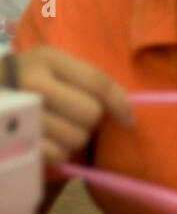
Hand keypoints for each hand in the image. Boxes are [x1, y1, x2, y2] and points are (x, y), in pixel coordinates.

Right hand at [10, 46, 132, 164]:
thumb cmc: (24, 79)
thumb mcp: (50, 66)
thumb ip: (86, 80)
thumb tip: (126, 114)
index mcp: (47, 59)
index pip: (98, 83)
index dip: (120, 104)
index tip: (127, 119)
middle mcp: (32, 82)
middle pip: (90, 113)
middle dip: (89, 121)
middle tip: (73, 119)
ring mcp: (19, 111)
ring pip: (76, 137)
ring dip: (74, 139)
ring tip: (57, 130)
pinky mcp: (10, 139)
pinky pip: (56, 155)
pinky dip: (57, 153)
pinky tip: (45, 142)